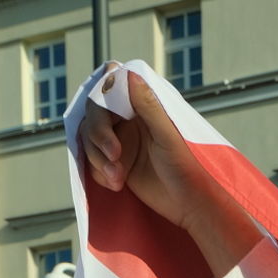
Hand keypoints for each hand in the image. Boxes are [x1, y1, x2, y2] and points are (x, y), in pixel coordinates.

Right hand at [80, 68, 258, 275]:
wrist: (189, 205)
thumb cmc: (186, 168)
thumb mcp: (167, 136)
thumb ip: (148, 106)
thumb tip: (129, 73)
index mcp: (140, 106)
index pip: (109, 88)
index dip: (100, 94)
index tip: (105, 112)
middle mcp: (126, 120)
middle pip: (94, 114)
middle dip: (99, 135)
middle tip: (114, 156)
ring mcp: (118, 141)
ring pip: (89, 139)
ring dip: (98, 159)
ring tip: (118, 178)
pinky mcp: (113, 163)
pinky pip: (92, 162)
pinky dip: (99, 173)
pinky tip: (117, 185)